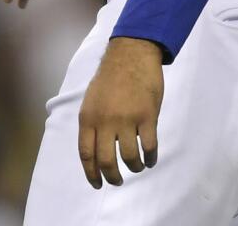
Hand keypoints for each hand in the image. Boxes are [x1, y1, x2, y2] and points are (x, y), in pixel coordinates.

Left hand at [78, 37, 162, 187]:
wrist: (131, 53)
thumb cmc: (110, 76)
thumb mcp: (92, 99)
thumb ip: (93, 122)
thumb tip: (96, 147)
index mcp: (88, 117)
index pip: (86, 154)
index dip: (91, 173)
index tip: (97, 183)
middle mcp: (105, 121)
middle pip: (106, 161)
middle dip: (112, 177)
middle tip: (118, 181)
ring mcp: (127, 119)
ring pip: (129, 157)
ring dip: (134, 167)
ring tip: (137, 167)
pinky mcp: (147, 116)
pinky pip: (148, 146)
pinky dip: (150, 157)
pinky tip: (150, 159)